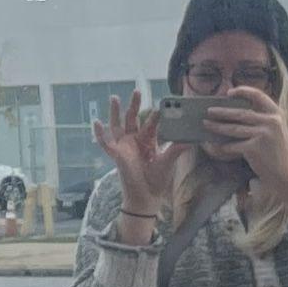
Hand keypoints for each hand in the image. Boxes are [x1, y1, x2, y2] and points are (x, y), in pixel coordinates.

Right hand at [92, 93, 188, 229]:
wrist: (147, 196)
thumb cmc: (157, 179)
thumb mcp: (168, 162)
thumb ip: (177, 149)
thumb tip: (191, 139)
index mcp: (148, 140)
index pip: (150, 123)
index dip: (155, 114)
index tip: (162, 105)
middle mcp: (135, 141)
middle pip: (133, 118)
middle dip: (134, 104)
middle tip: (137, 90)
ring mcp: (124, 147)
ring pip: (118, 125)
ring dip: (115, 112)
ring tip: (114, 98)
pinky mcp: (116, 155)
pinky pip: (105, 143)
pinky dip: (99, 134)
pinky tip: (96, 122)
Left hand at [205, 79, 287, 223]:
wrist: (286, 174)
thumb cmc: (278, 152)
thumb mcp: (276, 131)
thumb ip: (262, 120)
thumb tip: (234, 112)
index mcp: (277, 114)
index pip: (259, 96)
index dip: (243, 91)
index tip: (229, 92)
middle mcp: (271, 122)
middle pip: (241, 113)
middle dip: (222, 112)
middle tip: (208, 111)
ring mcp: (263, 135)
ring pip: (233, 129)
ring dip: (217, 127)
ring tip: (206, 124)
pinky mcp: (254, 148)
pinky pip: (233, 145)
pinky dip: (222, 147)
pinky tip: (213, 145)